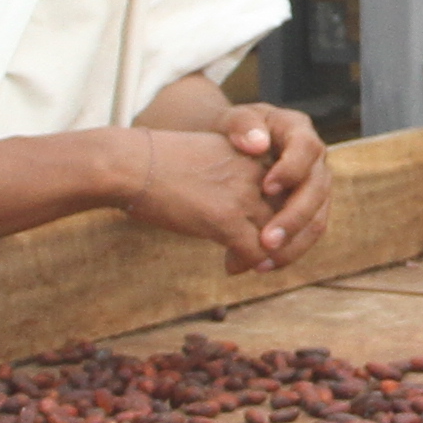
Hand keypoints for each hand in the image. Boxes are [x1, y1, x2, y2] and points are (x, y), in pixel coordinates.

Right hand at [116, 128, 302, 267]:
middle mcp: (255, 173)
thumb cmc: (157, 162)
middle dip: (283, 239)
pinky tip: (231, 267)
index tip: (266, 229)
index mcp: (252, 155)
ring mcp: (243, 196)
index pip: (289, 188)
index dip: (284, 213)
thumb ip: (229, 174)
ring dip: (268, 256)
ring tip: (246, 265)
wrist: (130, 163)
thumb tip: (232, 201)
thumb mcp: (207, 157)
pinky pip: (256, 252)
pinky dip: (249, 264)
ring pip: (279, 236)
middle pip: (292, 213)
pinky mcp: (226, 219)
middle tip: (265, 256)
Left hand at [214, 104, 329, 268]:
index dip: (291, 169)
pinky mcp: (306, 210)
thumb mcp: (234, 120)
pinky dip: (286, 252)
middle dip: (294, 218)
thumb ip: (242, 126)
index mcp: (299, 131)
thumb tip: (257, 144)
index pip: (306, 149)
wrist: (232, 148)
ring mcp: (314, 187)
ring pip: (317, 218)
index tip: (265, 186)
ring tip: (262, 263)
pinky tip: (260, 265)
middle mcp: (314, 160)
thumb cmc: (232, 132)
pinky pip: (306, 234)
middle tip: (267, 241)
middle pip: (317, 190)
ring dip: (293, 244)